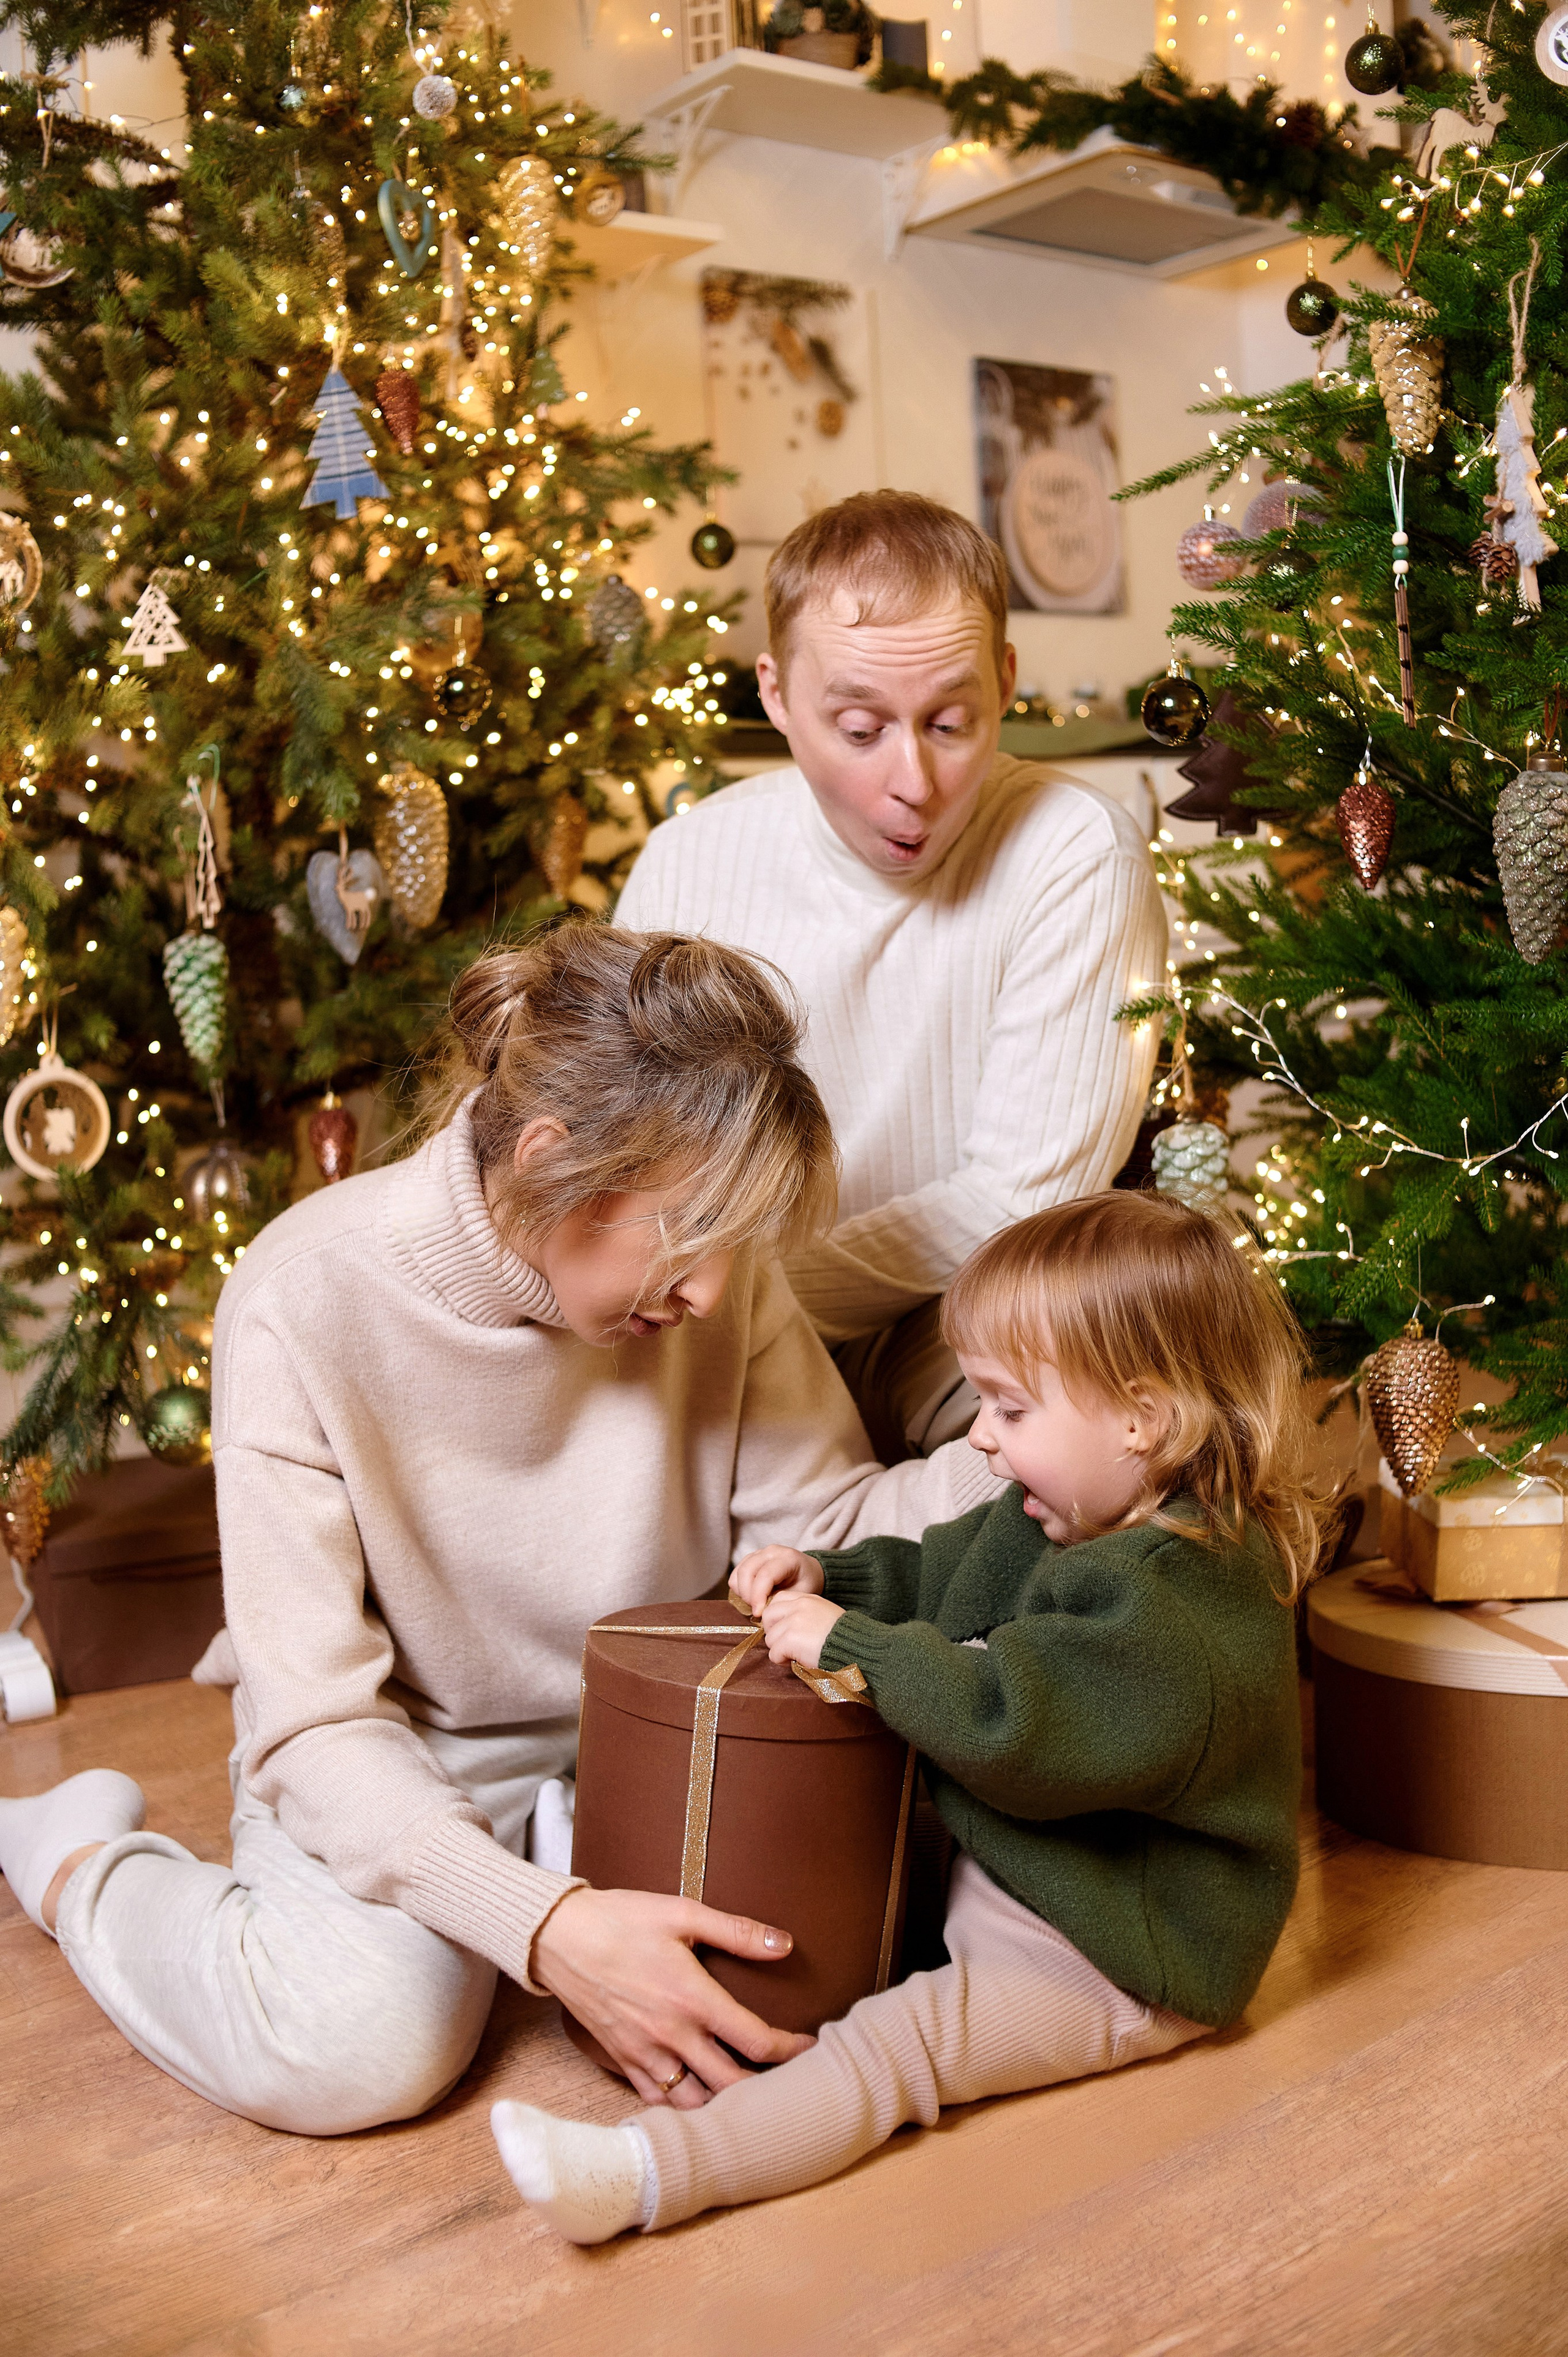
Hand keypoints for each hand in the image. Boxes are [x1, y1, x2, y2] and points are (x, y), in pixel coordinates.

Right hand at [529, 1885, 813, 2107]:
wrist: (558, 1937)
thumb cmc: (622, 1919)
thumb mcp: (682, 1913)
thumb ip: (737, 1931)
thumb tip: (785, 1944)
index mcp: (692, 1998)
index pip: (755, 2041)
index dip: (791, 2050)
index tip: (808, 2047)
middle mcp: (672, 2035)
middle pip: (731, 2085)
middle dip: (766, 2089)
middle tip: (788, 2082)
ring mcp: (644, 2054)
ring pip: (695, 2104)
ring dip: (723, 2105)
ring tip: (747, 2096)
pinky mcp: (622, 2061)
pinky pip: (658, 2101)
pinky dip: (682, 2107)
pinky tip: (698, 2098)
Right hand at [729, 1544, 822, 1618]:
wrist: (807, 1572)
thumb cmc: (806, 1583)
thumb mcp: (799, 1594)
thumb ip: (779, 1600)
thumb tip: (759, 1609)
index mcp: (787, 1558)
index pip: (765, 1575)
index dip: (758, 1596)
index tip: (758, 1613)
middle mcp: (771, 1551)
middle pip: (747, 1571)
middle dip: (748, 1595)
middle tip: (757, 1610)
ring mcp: (758, 1553)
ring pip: (738, 1573)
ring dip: (742, 1593)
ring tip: (756, 1603)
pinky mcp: (749, 1559)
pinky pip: (735, 1575)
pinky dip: (739, 1589)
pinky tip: (752, 1596)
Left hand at [761, 1589, 845, 1671]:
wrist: (855, 1647)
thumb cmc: (844, 1637)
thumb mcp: (825, 1615)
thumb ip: (806, 1615)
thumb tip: (786, 1627)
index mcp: (807, 1599)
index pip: (778, 1600)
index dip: (777, 1617)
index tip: (785, 1630)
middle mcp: (798, 1606)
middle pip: (768, 1617)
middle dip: (773, 1632)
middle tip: (787, 1644)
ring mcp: (793, 1622)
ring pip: (770, 1638)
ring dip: (780, 1649)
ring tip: (796, 1654)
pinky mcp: (790, 1639)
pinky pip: (774, 1653)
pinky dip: (783, 1660)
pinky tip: (797, 1660)